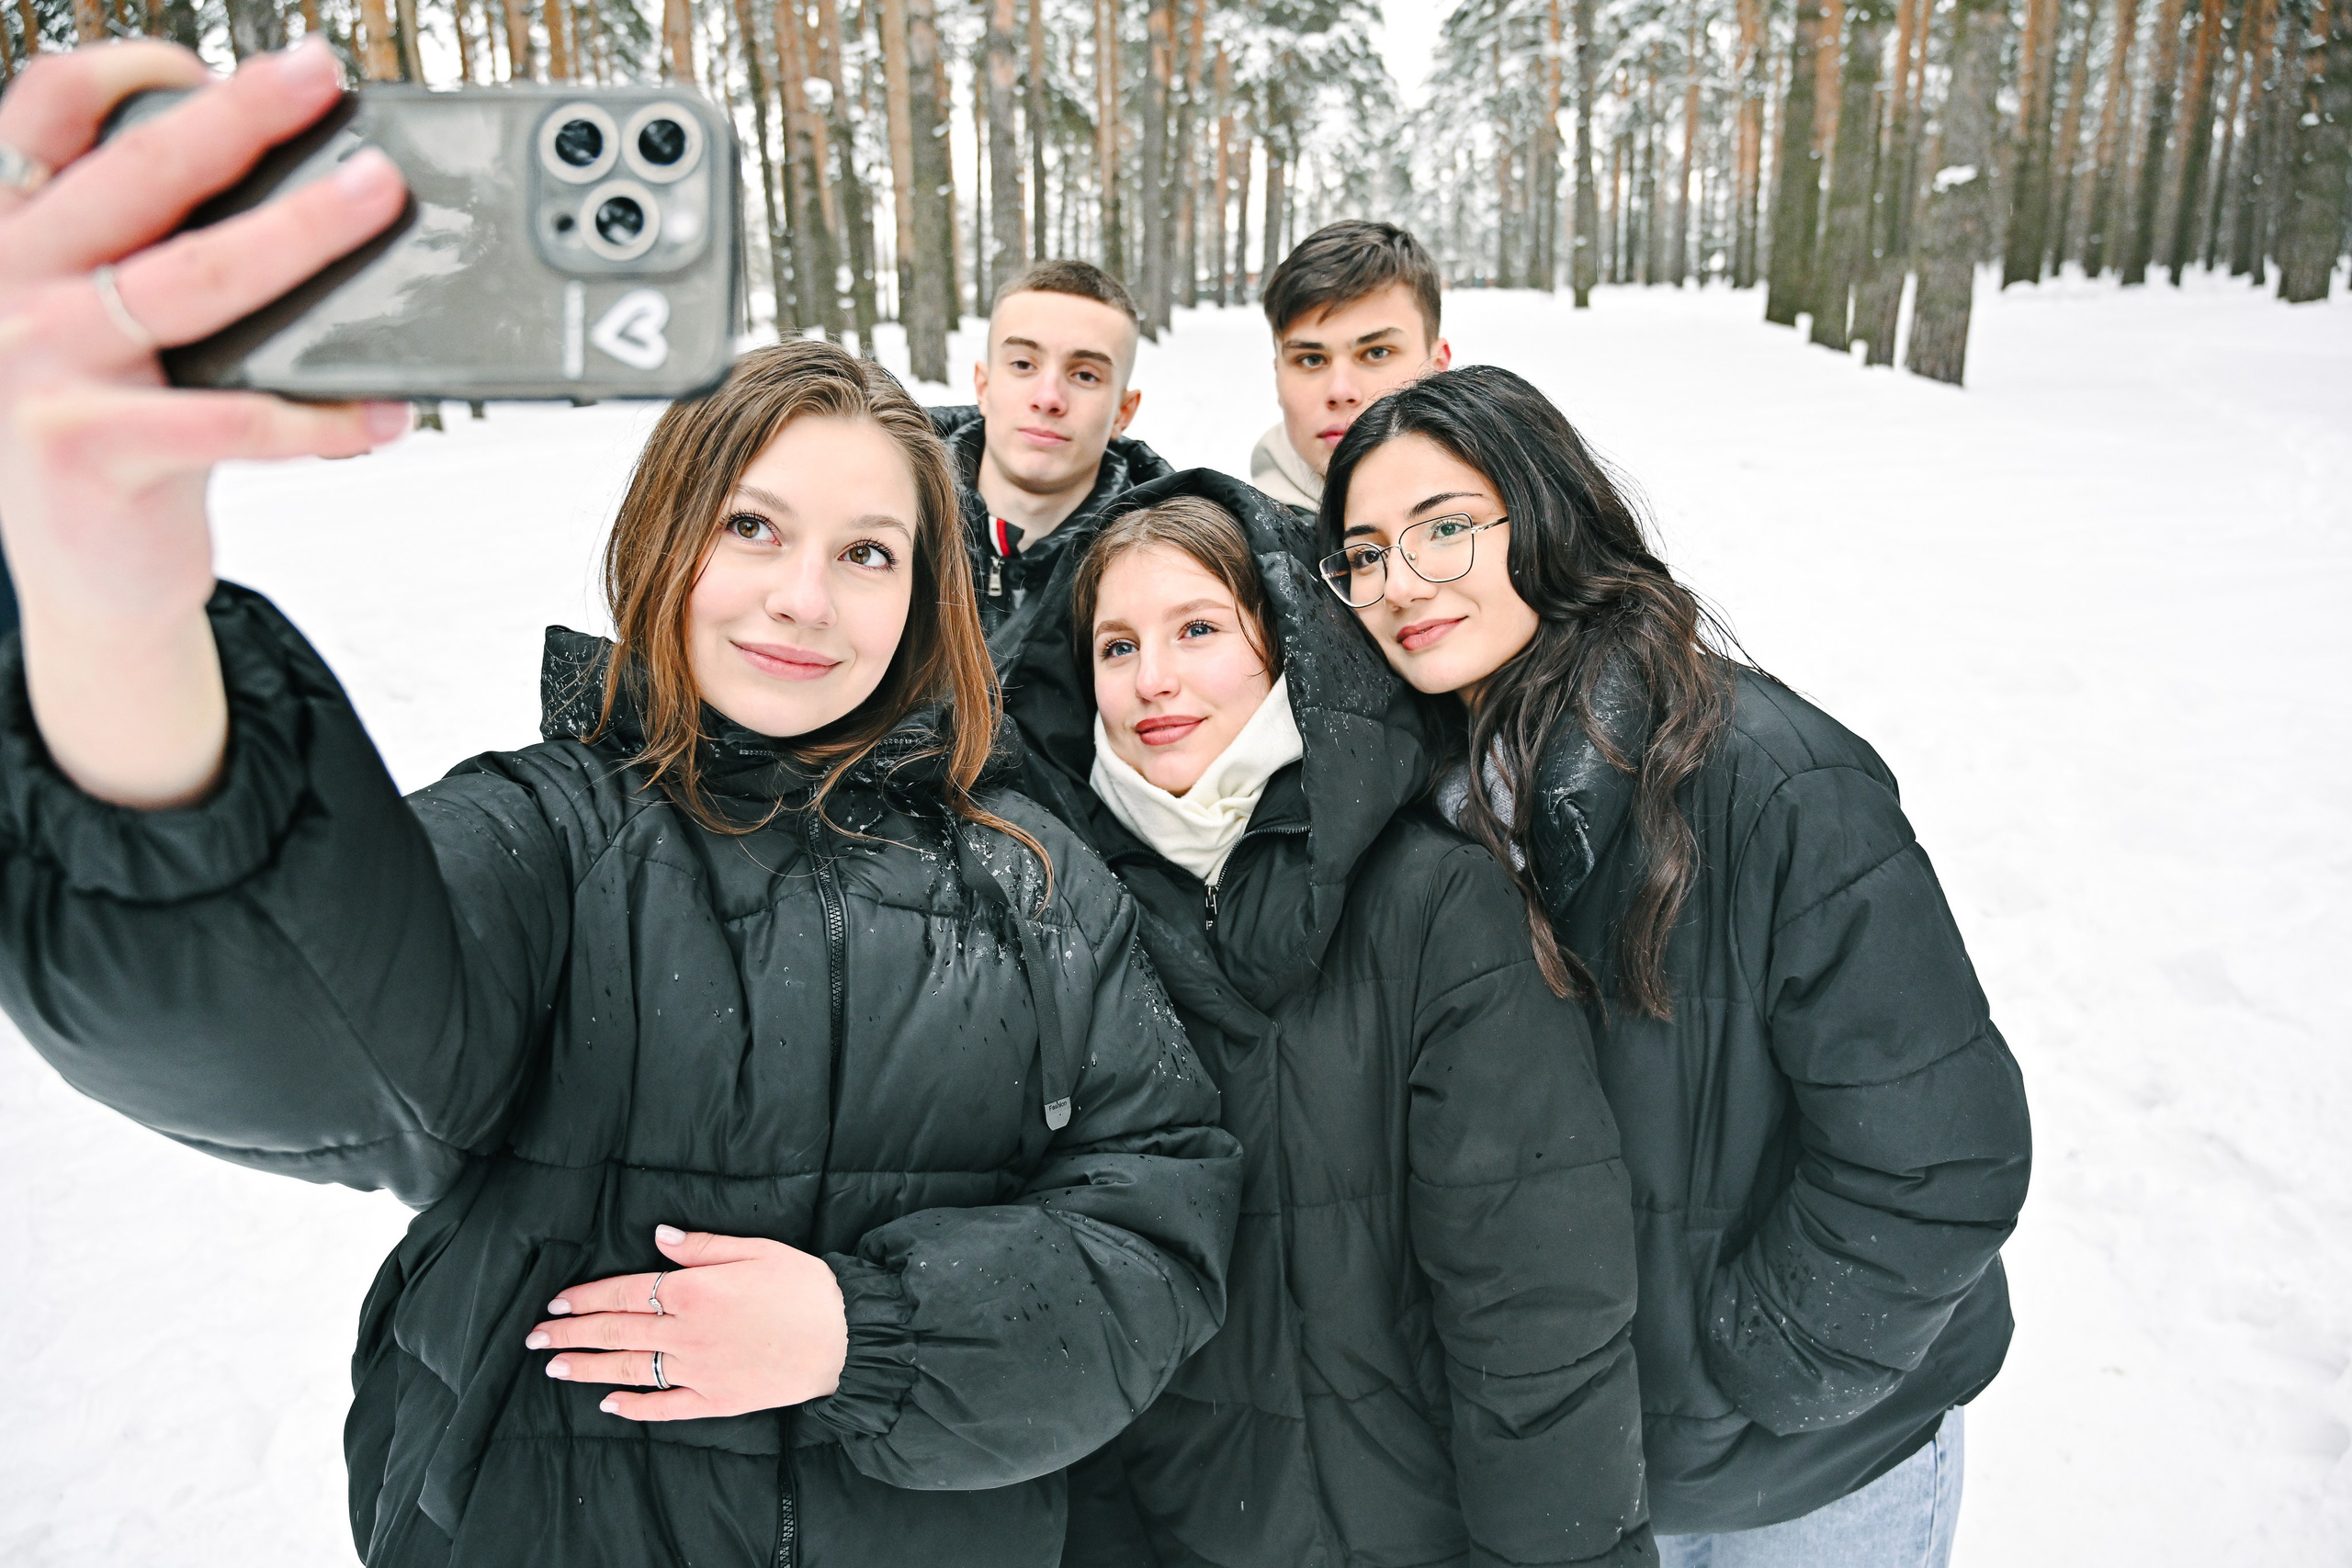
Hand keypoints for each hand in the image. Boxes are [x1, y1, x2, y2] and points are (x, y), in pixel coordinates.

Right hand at [0, 40, 408, 806]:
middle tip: (317, 79)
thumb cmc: (121, 435)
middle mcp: (13, 287)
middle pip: (137, 178)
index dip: (128, 75)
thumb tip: (305, 196)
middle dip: (237, 118)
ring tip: (376, 201)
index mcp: (16, 238)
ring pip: (194, 281)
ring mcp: (44, 367)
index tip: (212, 62)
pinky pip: (232, 423)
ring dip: (298, 235)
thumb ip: (163, 260)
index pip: (48, 116)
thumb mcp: (114, 330)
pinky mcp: (92, 450)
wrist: (87, 578)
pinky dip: (320, 416)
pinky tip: (382, 411)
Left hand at [528, 1225, 851, 1421]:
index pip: (625, 1292)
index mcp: (693, 1291)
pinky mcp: (715, 1400)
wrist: (844, 1338)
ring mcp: (697, 1371)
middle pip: (615, 1331)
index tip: (556, 1302)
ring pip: (628, 1370)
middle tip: (534, 1337)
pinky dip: (634, 1407)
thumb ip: (704, 1245)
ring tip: (554, 1366)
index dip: (587, 1297)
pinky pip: (664, 1407)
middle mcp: (686, 1333)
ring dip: (587, 1368)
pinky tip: (609, 1405)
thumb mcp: (757, 1249)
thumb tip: (660, 1236)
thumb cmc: (804, 1287)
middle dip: (570, 1333)